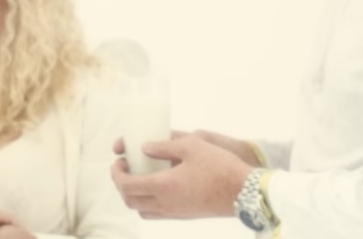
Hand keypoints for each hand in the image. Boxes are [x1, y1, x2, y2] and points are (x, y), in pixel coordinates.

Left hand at [109, 134, 253, 219]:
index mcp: (163, 186)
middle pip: (129, 200)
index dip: (116, 173)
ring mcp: (175, 213)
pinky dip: (147, 202)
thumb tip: (144, 148)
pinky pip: (156, 214)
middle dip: (120, 184)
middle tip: (125, 168)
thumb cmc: (220, 166)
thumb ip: (164, 146)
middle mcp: (165, 204)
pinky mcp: (185, 216)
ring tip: (138, 177)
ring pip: (142, 210)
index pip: (126, 185)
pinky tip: (156, 186)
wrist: (246, 191)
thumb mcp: (192, 145)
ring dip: (133, 195)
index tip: (118, 160)